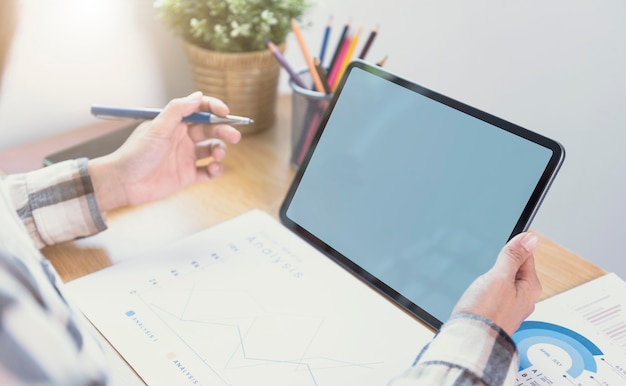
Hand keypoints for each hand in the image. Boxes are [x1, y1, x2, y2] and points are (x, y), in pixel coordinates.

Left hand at [89, 92, 241, 211]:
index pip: (200, 110)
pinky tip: (213, 169)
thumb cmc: (136, 153)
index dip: (214, 109)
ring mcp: (186, 157)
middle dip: (224, 131)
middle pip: (211, 130)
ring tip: (217, 155)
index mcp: (175, 123)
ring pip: (212, 150)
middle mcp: (182, 138)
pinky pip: (208, 171)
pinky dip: (215, 170)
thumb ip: (178, 109)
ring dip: (220, 150)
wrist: (124, 182)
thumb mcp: (157, 127)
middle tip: (235, 136)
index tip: (225, 113)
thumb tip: (198, 96)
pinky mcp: (187, 176)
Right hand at [451, 232, 541, 335]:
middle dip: (498, 265)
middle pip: (513, 268)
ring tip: (480, 287)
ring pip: (501, 281)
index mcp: (531, 287)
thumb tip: (531, 238)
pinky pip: (493, 293)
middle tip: (486, 273)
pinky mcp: (496, 313)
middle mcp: (524, 298)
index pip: (526, 255)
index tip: (499, 249)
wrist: (471, 341)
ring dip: (489, 278)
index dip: (511, 248)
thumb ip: (514, 256)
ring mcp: (510, 307)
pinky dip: (484, 290)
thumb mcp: (499, 277)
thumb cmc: (486, 313)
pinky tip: (476, 295)